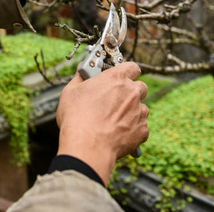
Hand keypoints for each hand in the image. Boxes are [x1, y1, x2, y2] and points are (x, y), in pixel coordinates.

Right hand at [55, 62, 148, 185]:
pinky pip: (142, 127)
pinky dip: (133, 129)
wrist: (87, 146)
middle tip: (116, 99)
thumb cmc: (76, 117)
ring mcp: (139, 111)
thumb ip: (80, 78)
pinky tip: (118, 133)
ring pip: (142, 108)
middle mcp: (132, 92)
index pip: (132, 67)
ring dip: (132, 111)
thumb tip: (82, 72)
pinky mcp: (142, 130)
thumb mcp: (71, 91)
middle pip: (141, 87)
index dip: (128, 71)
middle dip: (132, 91)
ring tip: (115, 120)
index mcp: (116, 78)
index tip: (122, 76)